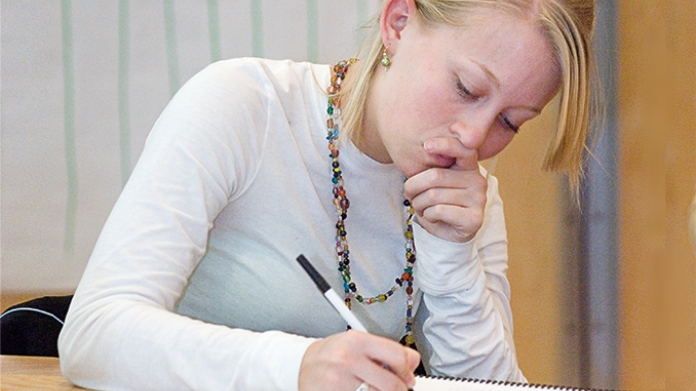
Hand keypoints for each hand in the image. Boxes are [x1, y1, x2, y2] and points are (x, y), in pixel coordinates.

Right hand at [298, 331, 419, 390]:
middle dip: (399, 390)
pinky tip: (359, 390)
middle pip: (390, 384)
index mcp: (356, 341)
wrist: (301, 364)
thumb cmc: (332, 354)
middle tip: (397, 389)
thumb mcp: (357, 342)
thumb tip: (412, 361)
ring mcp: (338, 381)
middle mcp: (347, 360)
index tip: (407, 376)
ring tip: (371, 388)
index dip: (407, 370)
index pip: (397, 356)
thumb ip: (385, 350)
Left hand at [404, 137, 487, 242]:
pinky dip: (428, 215)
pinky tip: (432, 217)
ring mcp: (478, 199)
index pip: (462, 149)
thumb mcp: (435, 183)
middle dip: (414, 187)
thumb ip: (432, 168)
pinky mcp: (474, 218)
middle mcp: (477, 180)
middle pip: (435, 176)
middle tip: (411, 195)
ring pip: (434, 195)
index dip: (444, 144)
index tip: (426, 146)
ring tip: (422, 208)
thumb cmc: (440, 204)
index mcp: (468, 167)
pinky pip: (439, 211)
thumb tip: (423, 152)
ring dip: (419, 204)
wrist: (449, 234)